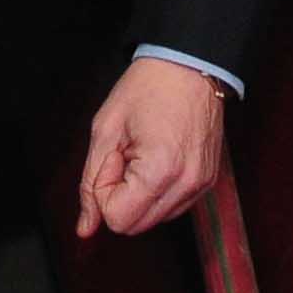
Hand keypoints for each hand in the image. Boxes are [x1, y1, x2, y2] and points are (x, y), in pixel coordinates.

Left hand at [73, 56, 226, 237]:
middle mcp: (186, 186)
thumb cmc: (149, 87)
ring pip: (153, 220)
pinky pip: (172, 207)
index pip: (117, 218)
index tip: (114, 156)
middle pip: (135, 226)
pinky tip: (159, 159)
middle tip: (126, 156)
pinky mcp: (207, 183)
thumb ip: (91, 182)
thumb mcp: (106, 129)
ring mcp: (201, 186)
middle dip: (120, 196)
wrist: (190, 64)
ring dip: (139, 195)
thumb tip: (85, 228)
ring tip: (144, 154)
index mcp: (160, 171)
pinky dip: (157, 192)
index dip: (105, 189)